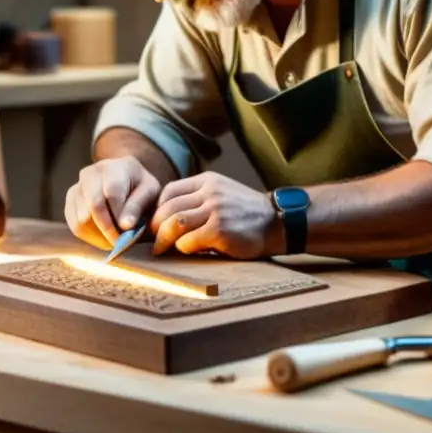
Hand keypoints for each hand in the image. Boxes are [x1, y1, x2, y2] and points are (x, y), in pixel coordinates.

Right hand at [64, 157, 160, 249]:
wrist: (125, 181)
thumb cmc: (141, 188)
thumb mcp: (150, 192)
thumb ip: (138, 206)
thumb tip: (125, 226)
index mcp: (116, 167)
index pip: (113, 192)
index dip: (119, 216)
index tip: (127, 233)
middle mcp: (92, 173)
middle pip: (94, 205)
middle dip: (108, 229)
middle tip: (119, 243)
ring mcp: (78, 185)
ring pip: (82, 218)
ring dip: (99, 235)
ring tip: (114, 239)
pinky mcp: (70, 200)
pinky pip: (74, 224)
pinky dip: (89, 236)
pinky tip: (103, 238)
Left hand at [150, 171, 277, 258]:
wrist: (278, 223)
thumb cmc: (246, 214)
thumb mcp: (222, 194)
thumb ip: (198, 199)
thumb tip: (166, 219)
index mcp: (207, 181)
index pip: (169, 191)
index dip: (157, 209)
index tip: (155, 224)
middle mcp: (210, 192)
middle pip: (167, 208)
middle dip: (155, 227)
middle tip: (153, 241)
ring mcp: (215, 210)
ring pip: (174, 223)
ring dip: (163, 239)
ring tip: (161, 249)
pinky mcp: (219, 230)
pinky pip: (188, 241)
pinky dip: (182, 248)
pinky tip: (187, 251)